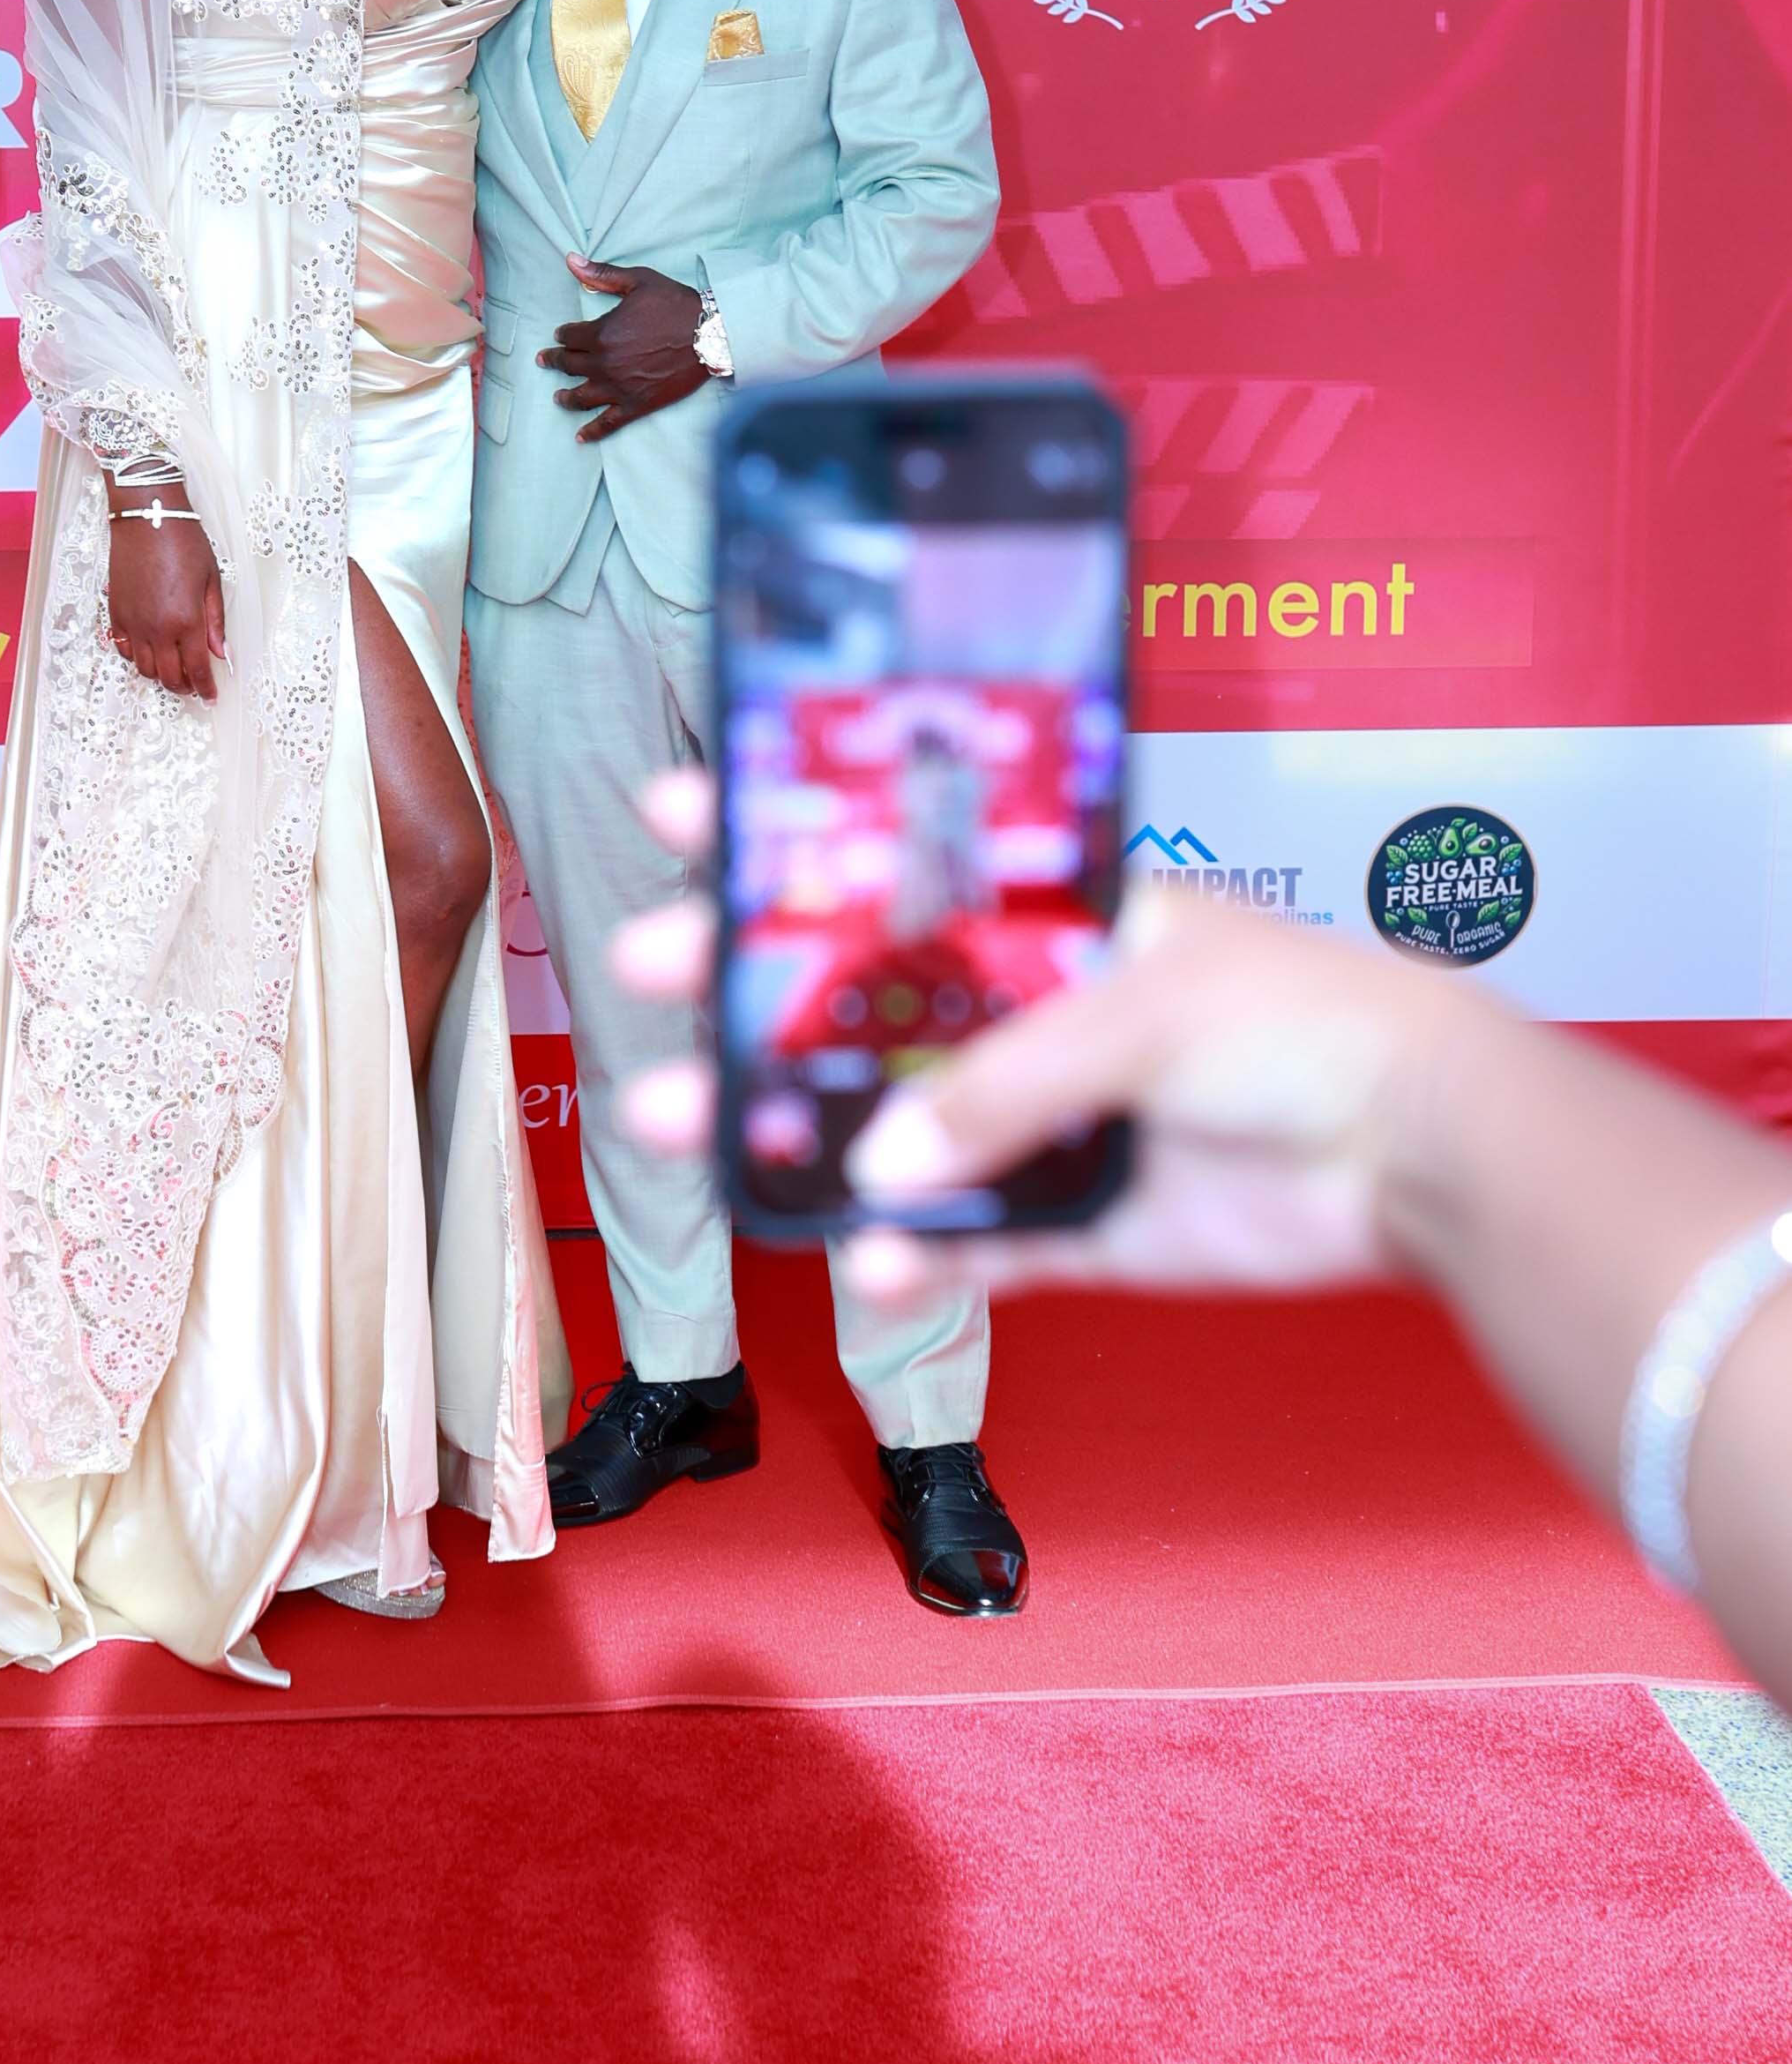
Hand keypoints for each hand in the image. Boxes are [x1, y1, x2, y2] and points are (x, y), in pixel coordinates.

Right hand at [104, 491, 225, 702]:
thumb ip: (215, 621)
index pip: (197, 669)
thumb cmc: (183, 543)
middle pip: (170, 676)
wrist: (147, 519)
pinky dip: (137, 658)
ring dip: (161, 675)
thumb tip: (221, 652)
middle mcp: (158, 629)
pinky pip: (124, 650)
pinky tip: (149, 651)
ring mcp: (134, 624)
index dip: (206, 688)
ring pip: (145, 669)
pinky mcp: (117, 615)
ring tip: (174, 669)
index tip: (211, 696)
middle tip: (195, 686)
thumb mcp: (211, 580)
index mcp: (187, 621)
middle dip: (185, 687)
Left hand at [537, 255, 706, 442]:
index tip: (560, 335)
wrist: (710, 336)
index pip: (569, 336)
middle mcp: (604, 364)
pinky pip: (607, 423)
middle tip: (545, 360)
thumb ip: (602, 275)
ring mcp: (618, 388)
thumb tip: (571, 261)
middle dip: (554, 361)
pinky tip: (580, 436)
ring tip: (558, 397)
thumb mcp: (638, 281)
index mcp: (601, 334)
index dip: (562, 335)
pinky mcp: (636, 405)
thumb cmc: (676, 305)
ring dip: (565, 397)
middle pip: (569, 365)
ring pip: (580, 397)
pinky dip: (591, 432)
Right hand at [601, 776, 1485, 1308]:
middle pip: (863, 995)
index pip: (898, 860)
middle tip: (643, 977)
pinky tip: (857, 1256)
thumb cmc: (1299, 1024)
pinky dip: (910, 1256)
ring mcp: (1048, 1116)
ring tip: (687, 1134)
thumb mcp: (1143, 1010)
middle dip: (747, 986)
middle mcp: (1034, 1007)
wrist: (1420, 1153)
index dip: (790, 833)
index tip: (681, 807)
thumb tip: (879, 1160)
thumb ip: (1007, 1080)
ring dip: (793, 1129)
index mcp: (1051, 915)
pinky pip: (968, 1242)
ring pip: (890, 1123)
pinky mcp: (1075, 1222)